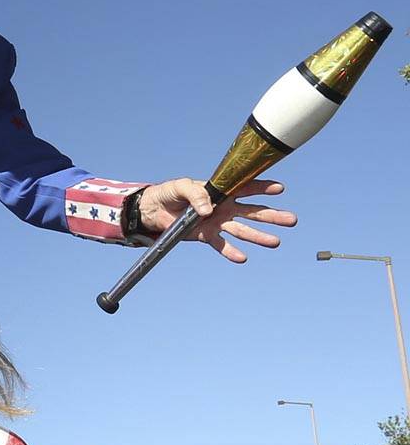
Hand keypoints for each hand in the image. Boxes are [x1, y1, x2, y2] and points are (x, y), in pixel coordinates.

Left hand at [137, 178, 296, 262]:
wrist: (153, 209)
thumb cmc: (170, 192)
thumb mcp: (181, 186)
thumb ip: (196, 194)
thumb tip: (208, 209)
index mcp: (222, 190)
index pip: (246, 187)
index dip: (263, 187)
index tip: (279, 188)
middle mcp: (225, 207)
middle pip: (253, 211)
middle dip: (272, 215)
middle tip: (292, 220)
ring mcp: (218, 222)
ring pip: (243, 230)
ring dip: (259, 236)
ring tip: (275, 243)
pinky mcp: (207, 236)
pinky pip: (221, 245)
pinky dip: (230, 252)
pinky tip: (242, 258)